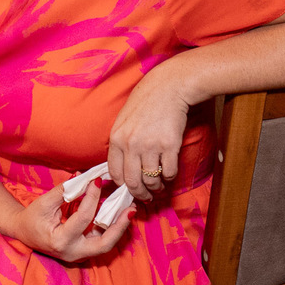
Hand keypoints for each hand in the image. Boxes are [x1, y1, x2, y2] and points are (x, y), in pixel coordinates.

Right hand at [4, 182, 133, 262]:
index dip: (92, 198)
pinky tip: (117, 214)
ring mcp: (79, 255)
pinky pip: (100, 241)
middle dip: (119, 226)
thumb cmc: (32, 218)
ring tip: (129, 210)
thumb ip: (64, 192)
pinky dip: (110, 228)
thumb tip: (84, 178)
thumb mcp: (44, 203)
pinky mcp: (83, 252)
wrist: (23, 233)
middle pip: (104, 244)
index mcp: (60, 241)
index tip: (97, 181)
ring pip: (106, 244)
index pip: (83, 218)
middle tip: (131, 209)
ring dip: (118, 227)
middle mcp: (73, 253)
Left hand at [107, 63, 189, 201]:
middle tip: (145, 196)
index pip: (114, 173)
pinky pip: (168, 172)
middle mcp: (131, 144)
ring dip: (156, 188)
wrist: (168, 88)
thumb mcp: (123, 121)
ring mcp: (151, 146)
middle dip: (139, 194)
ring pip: (151, 180)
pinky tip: (168, 174)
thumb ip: (120, 143)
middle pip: (132, 182)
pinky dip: (169, 178)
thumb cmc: (145, 104)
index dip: (122, 185)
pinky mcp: (170, 146)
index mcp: (116, 138)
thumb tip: (122, 169)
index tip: (128, 189)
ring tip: (158, 186)